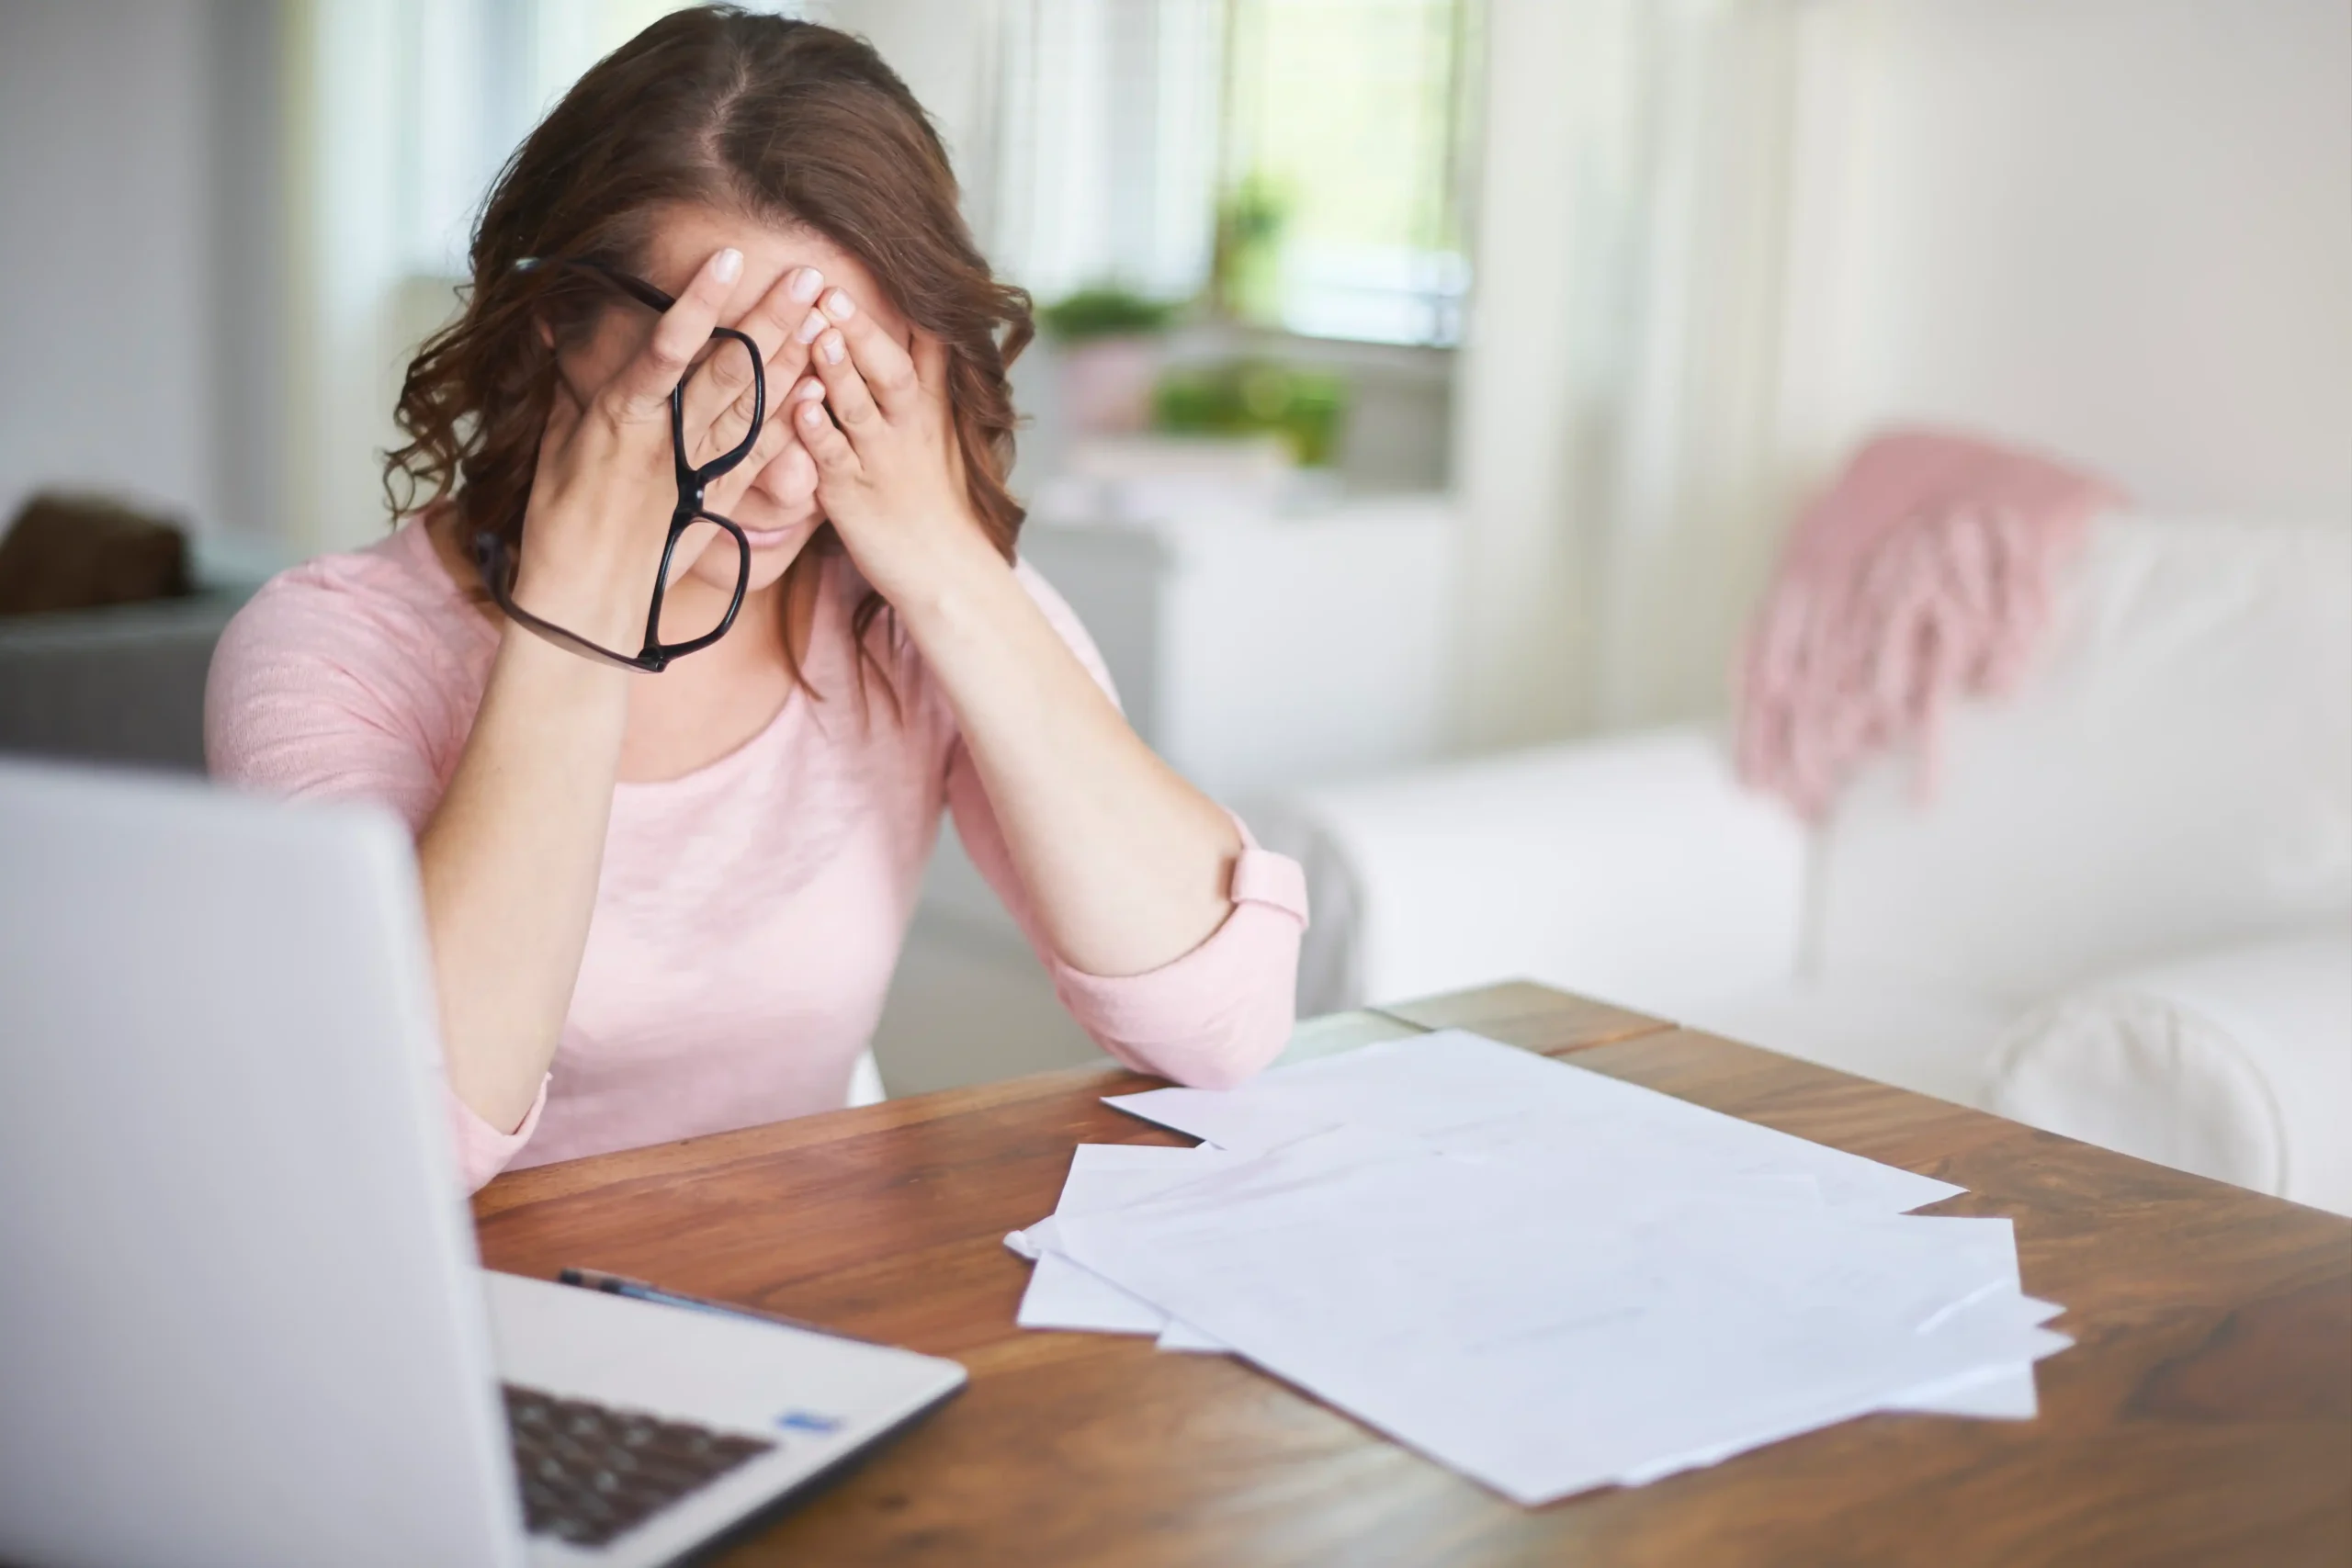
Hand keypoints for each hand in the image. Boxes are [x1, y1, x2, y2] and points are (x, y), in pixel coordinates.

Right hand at [512, 249, 815, 646]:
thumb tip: (557, 326)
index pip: (666, 347)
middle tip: (809, 274)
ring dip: (794, 357)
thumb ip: (570, 383)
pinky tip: (818, 385)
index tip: (729, 257)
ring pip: (754, 405)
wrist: (586, 600)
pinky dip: (792, 418)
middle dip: (771, 318)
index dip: (699, 302)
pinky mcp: (720, 498)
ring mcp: (699, 469)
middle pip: (729, 369)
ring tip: (826, 315)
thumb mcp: (556, 442)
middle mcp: (667, 439)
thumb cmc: (561, 520)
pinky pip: (763, 454)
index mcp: (620, 417)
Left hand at [786, 287, 996, 603]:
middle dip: (861, 330)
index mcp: (929, 406)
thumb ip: (924, 376)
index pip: (926, 345)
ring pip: (858, 407)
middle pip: (889, 368)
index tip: (890, 262)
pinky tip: (799, 407)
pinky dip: (816, 432)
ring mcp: (880, 459)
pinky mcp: (851, 494)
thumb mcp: (940, 429)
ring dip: (837, 370)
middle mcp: (908, 426)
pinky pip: (832, 458)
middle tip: (832, 290)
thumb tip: (919, 318)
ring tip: (818, 333)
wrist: (945, 568)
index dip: (906, 305)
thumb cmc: (934, 496)